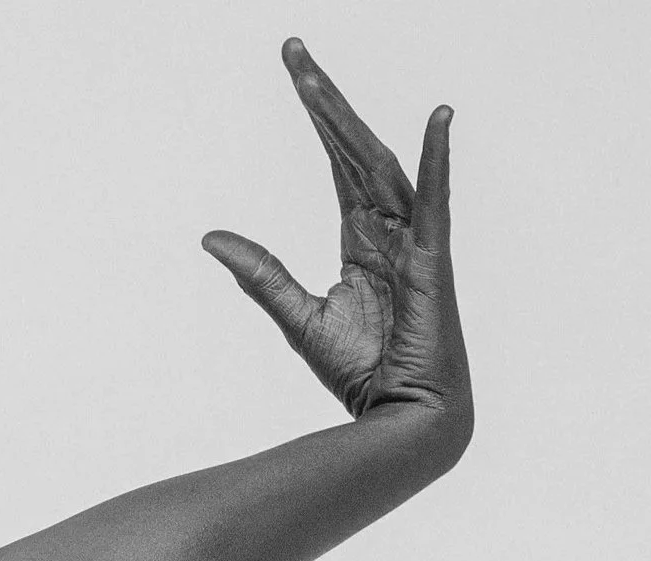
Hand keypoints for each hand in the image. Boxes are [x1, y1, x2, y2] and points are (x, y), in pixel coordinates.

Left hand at [203, 40, 470, 445]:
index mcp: (361, 238)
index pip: (336, 161)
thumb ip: (260, 274)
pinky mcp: (431, 264)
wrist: (398, 421)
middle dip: (323, 100)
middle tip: (292, 50)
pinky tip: (439, 118)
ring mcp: (414, 242)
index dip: (317, 114)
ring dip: (350, 118)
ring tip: (317, 76)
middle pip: (352, 149)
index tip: (295, 69)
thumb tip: (211, 236)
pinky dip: (438, 160)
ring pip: (379, 164)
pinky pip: (435, 203)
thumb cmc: (361, 373)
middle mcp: (388, 229)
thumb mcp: (297, 316)